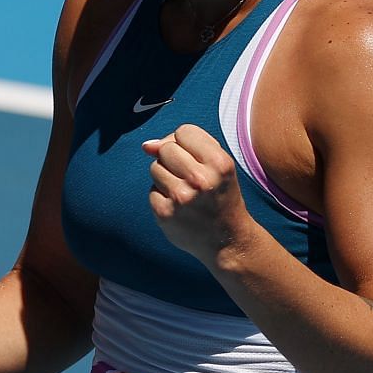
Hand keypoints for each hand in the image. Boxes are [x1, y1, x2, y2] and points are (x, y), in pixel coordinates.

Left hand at [141, 124, 255, 264]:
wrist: (227, 241)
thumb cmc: (220, 196)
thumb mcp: (218, 166)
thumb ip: (187, 146)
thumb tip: (146, 145)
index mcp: (220, 163)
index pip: (184, 132)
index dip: (186, 143)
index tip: (196, 158)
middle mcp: (201, 180)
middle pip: (167, 148)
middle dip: (174, 159)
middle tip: (190, 178)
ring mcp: (181, 198)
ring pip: (155, 167)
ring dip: (165, 176)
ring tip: (184, 192)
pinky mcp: (165, 213)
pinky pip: (152, 190)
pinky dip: (162, 196)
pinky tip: (179, 207)